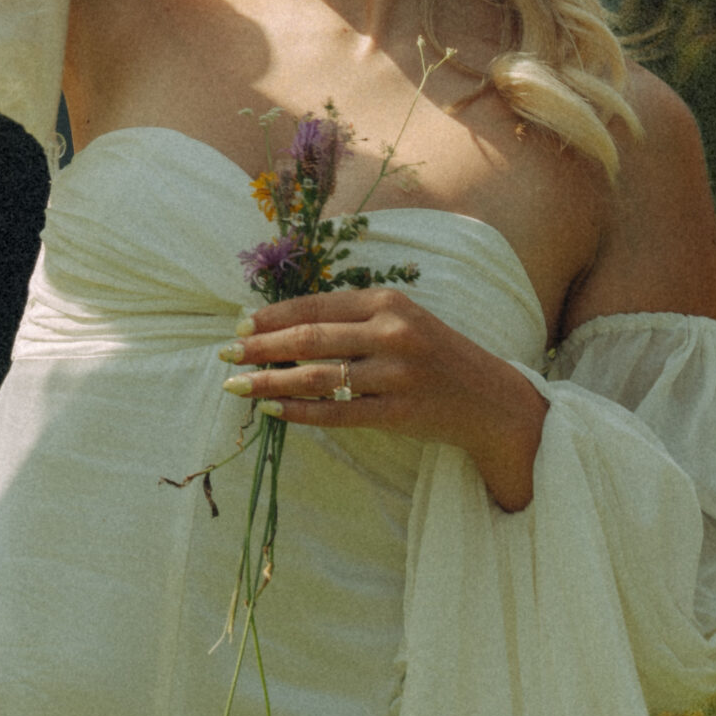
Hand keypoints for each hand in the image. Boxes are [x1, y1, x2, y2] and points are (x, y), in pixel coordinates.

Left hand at [219, 287, 548, 512]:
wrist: (489, 400)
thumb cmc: (435, 356)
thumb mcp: (402, 321)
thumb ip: (354, 318)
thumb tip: (285, 324)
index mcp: (388, 302)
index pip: (317, 305)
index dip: (274, 316)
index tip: (241, 324)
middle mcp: (392, 333)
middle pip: (311, 338)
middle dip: (261, 346)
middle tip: (225, 353)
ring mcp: (396, 374)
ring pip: (318, 377)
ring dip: (270, 381)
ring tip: (238, 386)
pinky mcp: (398, 412)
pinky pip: (336, 413)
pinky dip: (300, 412)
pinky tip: (273, 412)